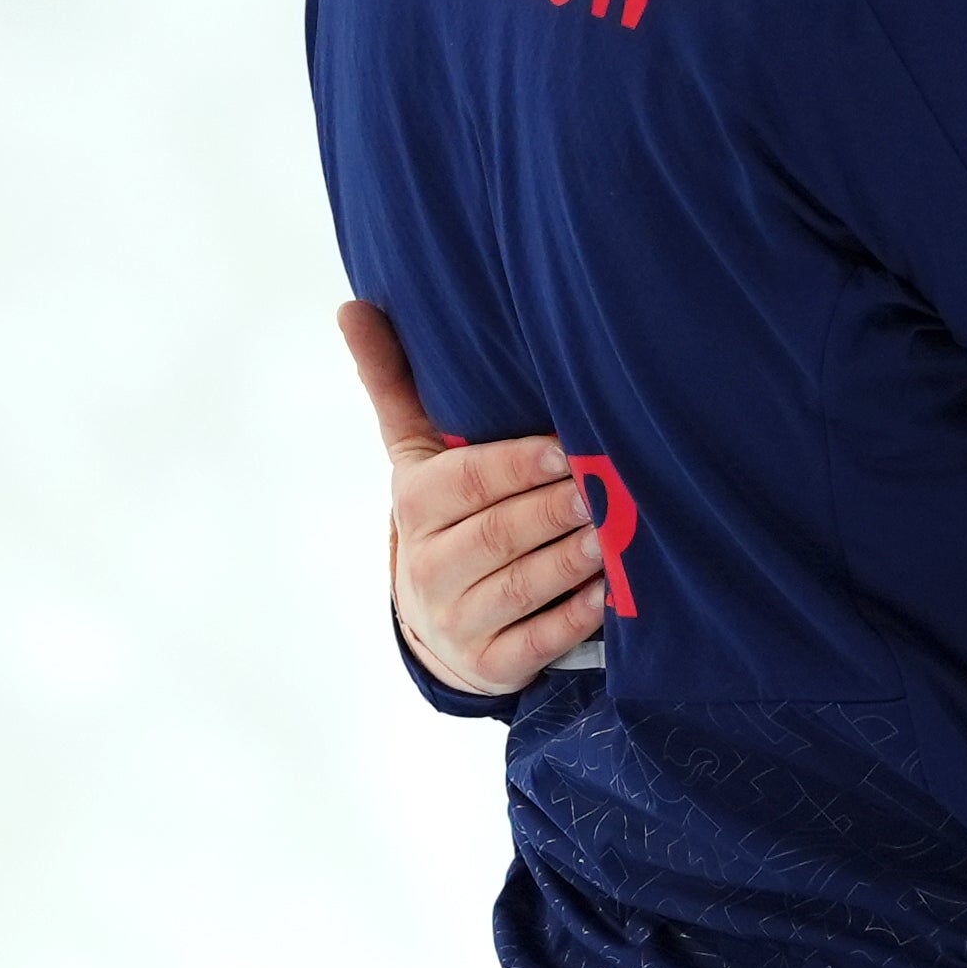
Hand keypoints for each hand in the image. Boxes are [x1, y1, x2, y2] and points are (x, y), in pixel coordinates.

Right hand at [340, 300, 608, 695]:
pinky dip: (575, 617)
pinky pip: (537, 641)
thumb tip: (352, 304)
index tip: (562, 450)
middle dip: (553, 510)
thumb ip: (392, 381)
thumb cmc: (443, 513)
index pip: (463, 484)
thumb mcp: (415, 452)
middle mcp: (428, 567)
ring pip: (520, 587)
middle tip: (604, 489)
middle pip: (498, 534)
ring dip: (570, 561)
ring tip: (614, 535)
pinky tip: (609, 593)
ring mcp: (457, 620)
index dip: (513, 467)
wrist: (436, 619)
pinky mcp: (491, 664)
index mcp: (415, 505)